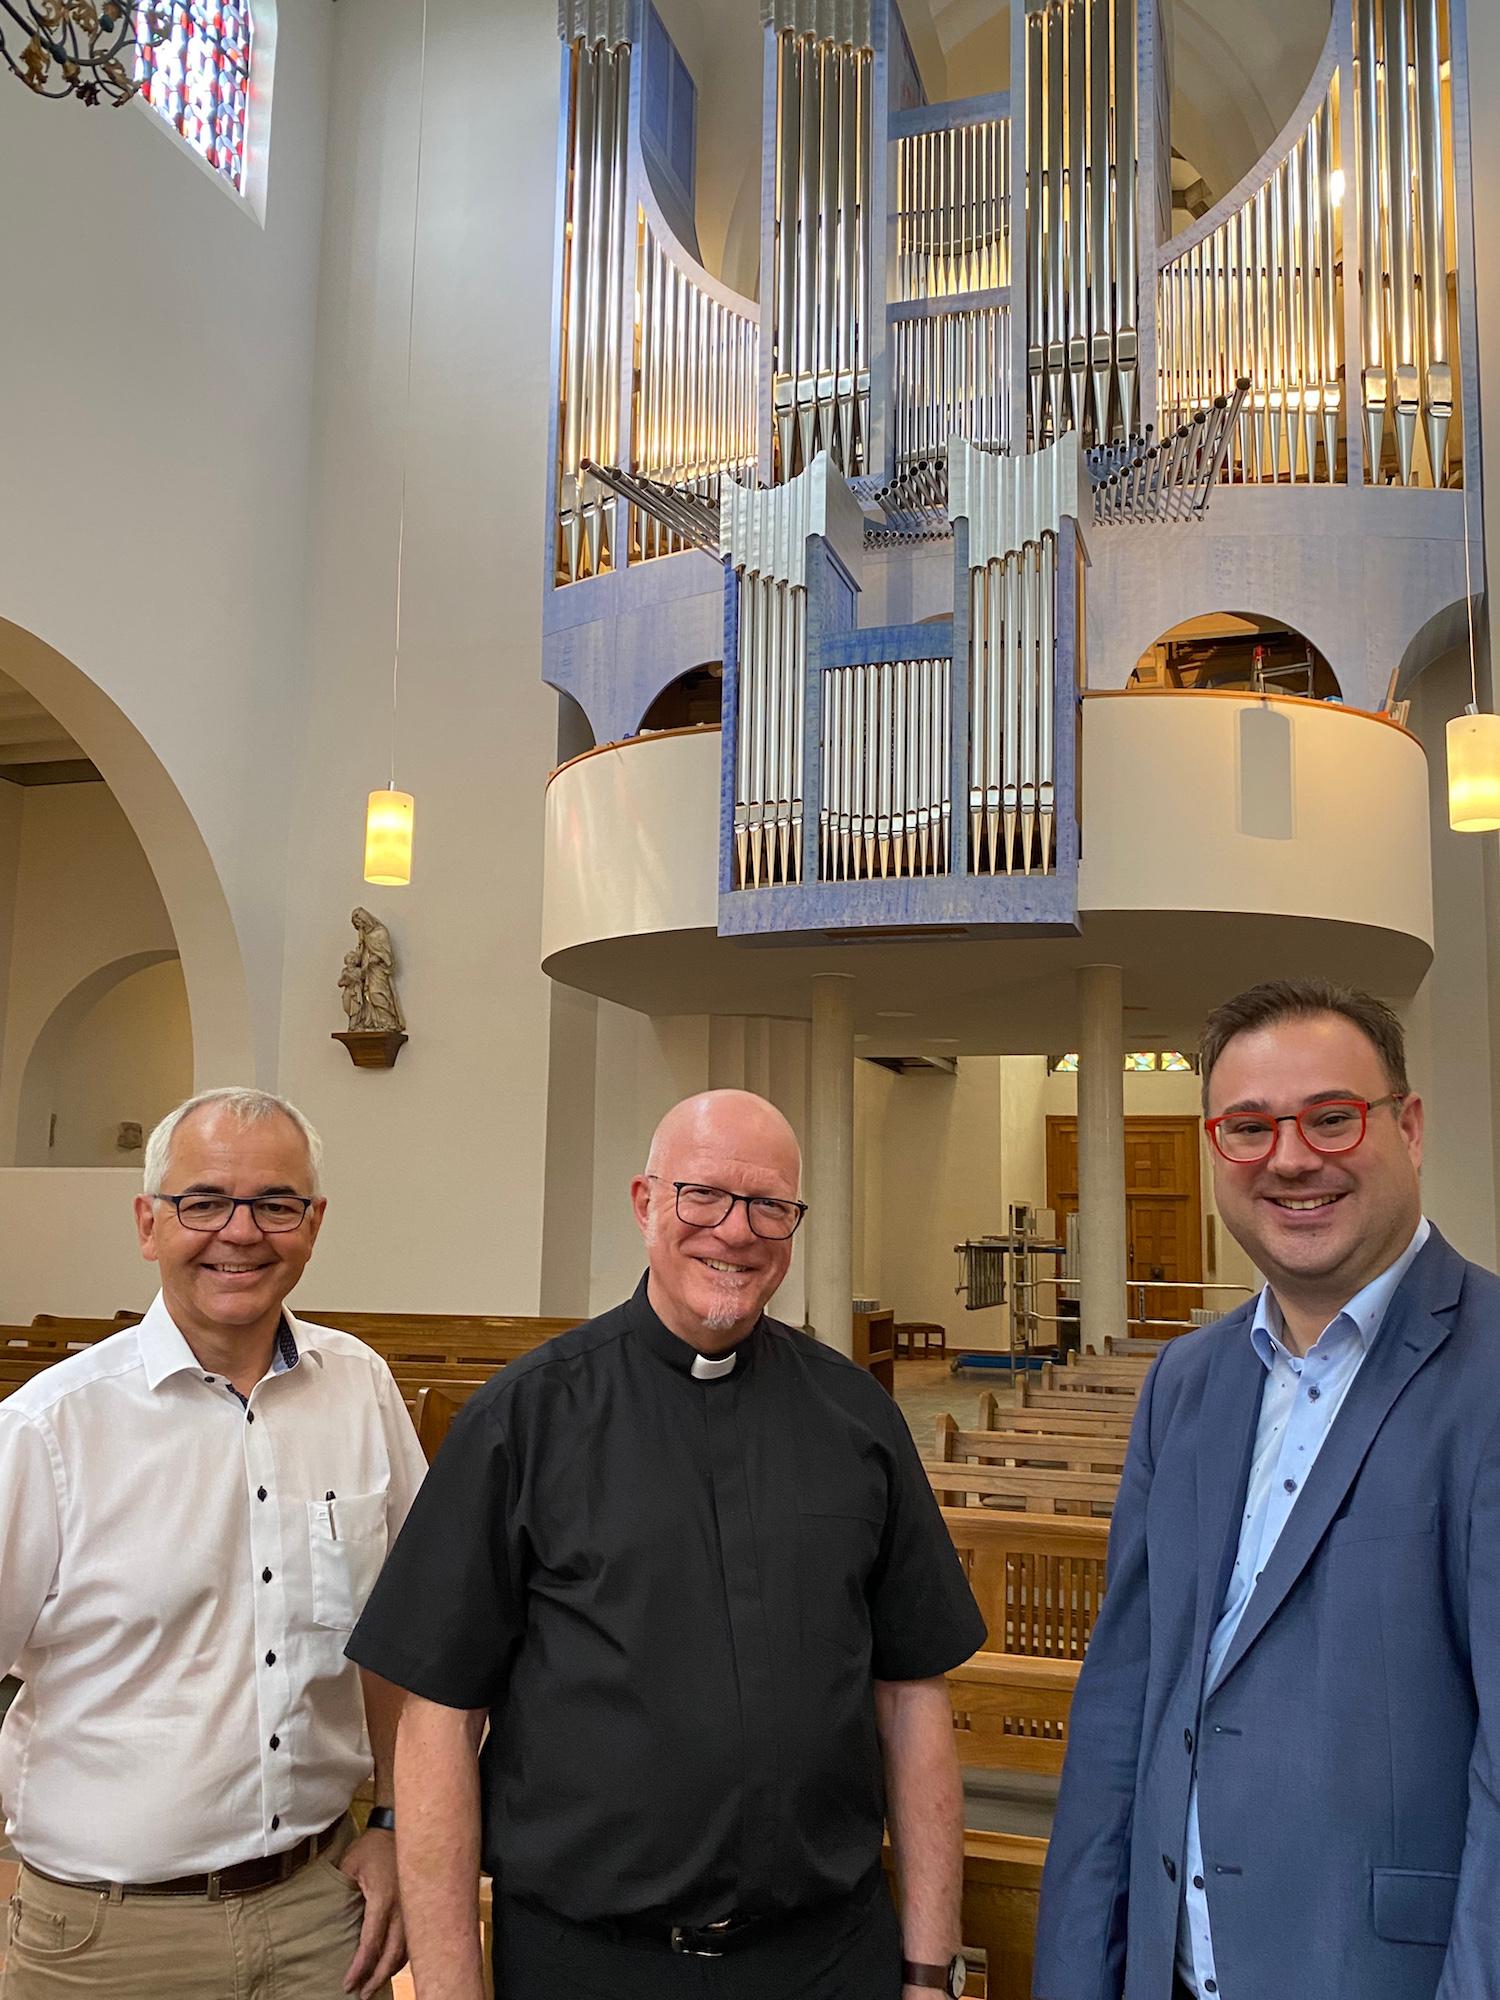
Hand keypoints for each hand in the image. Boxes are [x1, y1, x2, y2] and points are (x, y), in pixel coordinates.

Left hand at [339, 1828, 407, 1998]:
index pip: (371, 1942)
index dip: (360, 1967)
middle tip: (363, 1994)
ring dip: (390, 1970)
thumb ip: (341, 1890)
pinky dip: (402, 1956)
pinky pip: (413, 1939)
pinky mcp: (417, 1906)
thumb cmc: (373, 1846)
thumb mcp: (350, 1863)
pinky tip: (392, 1964)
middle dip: (377, 1977)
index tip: (348, 1983)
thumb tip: (326, 1915)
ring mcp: (413, 1908)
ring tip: (376, 1985)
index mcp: (383, 1899)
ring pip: (406, 1949)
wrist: (399, 1828)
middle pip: (392, 1954)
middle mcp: (402, 1908)